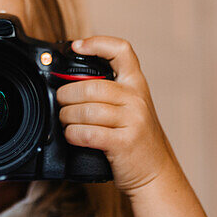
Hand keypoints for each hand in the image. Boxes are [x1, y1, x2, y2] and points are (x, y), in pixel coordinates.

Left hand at [56, 36, 176, 194]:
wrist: (156, 172)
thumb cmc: (136, 139)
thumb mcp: (130, 108)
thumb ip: (109, 92)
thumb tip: (69, 82)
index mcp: (136, 85)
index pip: (121, 51)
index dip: (97, 43)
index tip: (76, 46)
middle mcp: (136, 99)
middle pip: (91, 85)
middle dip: (67, 95)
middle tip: (61, 103)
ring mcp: (133, 120)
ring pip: (86, 110)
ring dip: (67, 117)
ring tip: (66, 121)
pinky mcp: (124, 143)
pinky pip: (88, 133)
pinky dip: (73, 134)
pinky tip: (73, 136)